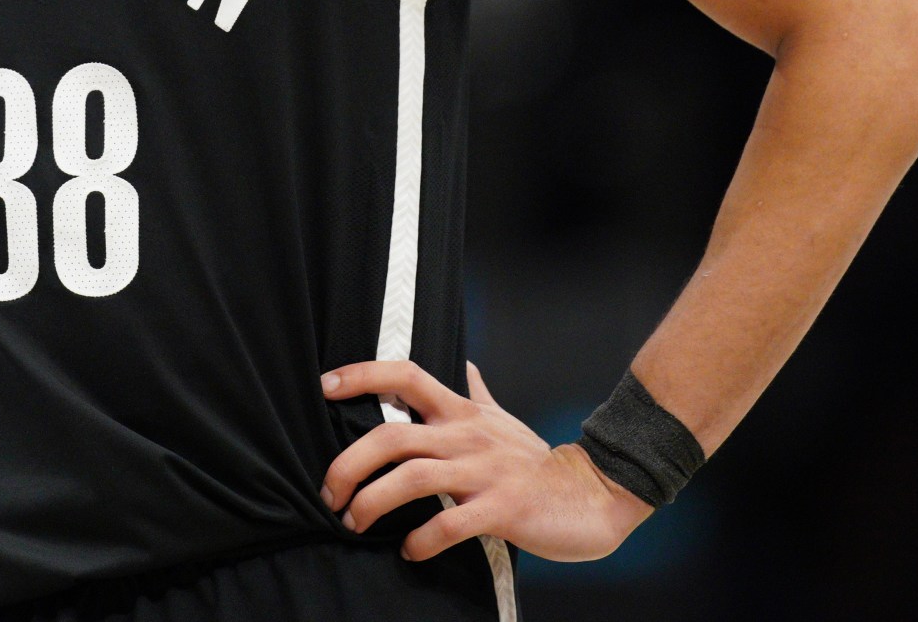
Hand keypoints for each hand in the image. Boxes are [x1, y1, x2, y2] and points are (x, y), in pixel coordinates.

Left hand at [320, 360, 652, 562]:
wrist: (591, 495)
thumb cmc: (536, 460)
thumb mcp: (503, 419)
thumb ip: (478, 394)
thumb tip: (468, 367)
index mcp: (463, 412)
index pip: (406, 376)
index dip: (363, 375)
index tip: (326, 385)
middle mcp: (467, 436)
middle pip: (393, 435)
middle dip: (349, 464)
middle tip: (329, 493)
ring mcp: (484, 472)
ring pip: (412, 478)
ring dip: (373, 502)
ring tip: (353, 523)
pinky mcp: (501, 509)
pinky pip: (449, 523)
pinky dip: (420, 540)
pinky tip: (408, 551)